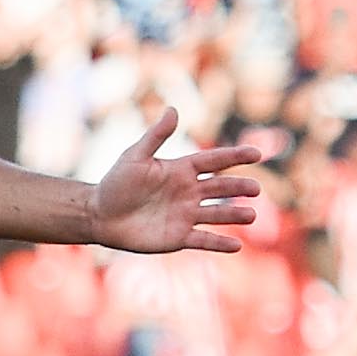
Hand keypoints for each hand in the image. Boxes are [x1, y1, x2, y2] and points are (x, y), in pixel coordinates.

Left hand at [90, 110, 264, 255]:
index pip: (214, 160)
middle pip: (220, 188)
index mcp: (181, 170)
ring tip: (251, 215)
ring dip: (234, 215)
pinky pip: (203, 240)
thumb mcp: (135, 156)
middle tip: (255, 189)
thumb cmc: (116, 183)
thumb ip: (156, 136)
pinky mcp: (178, 237)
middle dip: (239, 188)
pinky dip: (219, 244)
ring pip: (217, 214)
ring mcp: (185, 215)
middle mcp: (189, 192)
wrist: (100, 216)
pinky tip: (236, 246)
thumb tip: (173, 109)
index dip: (235, 157)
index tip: (257, 153)